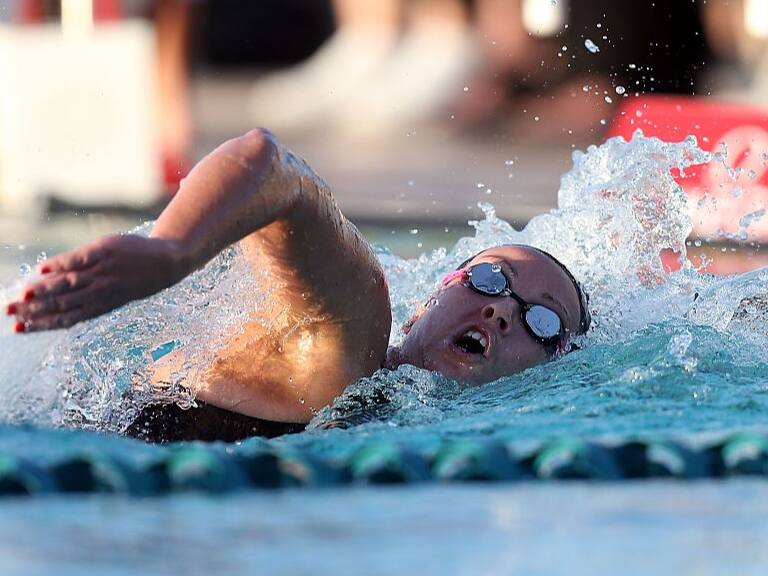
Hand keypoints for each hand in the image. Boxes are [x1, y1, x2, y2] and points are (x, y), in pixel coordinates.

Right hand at [5, 234, 186, 331]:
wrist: (167, 261)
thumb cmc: (136, 278)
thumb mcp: (113, 293)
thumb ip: (85, 297)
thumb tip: (51, 297)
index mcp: (101, 305)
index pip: (66, 319)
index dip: (40, 324)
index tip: (17, 329)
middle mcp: (100, 291)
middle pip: (62, 303)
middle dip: (33, 310)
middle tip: (8, 313)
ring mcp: (103, 271)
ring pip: (68, 283)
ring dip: (42, 290)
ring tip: (20, 296)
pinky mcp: (104, 251)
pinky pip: (79, 258)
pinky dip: (61, 264)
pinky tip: (42, 270)